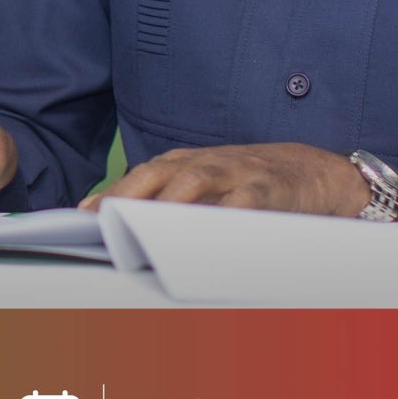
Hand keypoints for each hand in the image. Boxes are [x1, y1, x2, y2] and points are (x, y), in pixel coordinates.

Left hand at [82, 141, 370, 215]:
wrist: (312, 170)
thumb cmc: (249, 184)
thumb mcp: (209, 186)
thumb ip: (174, 202)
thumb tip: (127, 232)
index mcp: (186, 163)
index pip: (142, 175)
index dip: (113, 193)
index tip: (85, 215)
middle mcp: (206, 163)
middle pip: (159, 172)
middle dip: (129, 194)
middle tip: (106, 219)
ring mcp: (236, 172)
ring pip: (196, 180)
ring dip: (169, 200)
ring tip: (145, 225)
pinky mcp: (267, 188)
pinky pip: (243, 201)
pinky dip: (225, 214)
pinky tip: (209, 235)